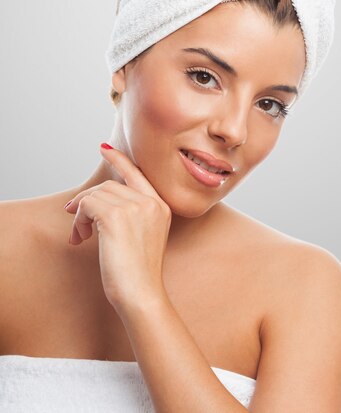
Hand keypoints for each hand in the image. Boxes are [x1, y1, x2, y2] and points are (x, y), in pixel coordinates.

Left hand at [66, 143, 171, 313]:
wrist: (141, 292)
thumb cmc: (139, 272)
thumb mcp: (143, 236)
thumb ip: (131, 214)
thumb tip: (96, 199)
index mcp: (162, 206)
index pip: (138, 174)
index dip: (119, 160)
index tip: (104, 149)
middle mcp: (152, 203)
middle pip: (110, 185)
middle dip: (89, 201)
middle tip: (78, 223)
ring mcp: (136, 207)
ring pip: (97, 195)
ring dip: (82, 214)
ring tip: (80, 235)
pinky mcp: (116, 216)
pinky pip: (87, 205)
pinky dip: (78, 220)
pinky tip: (80, 237)